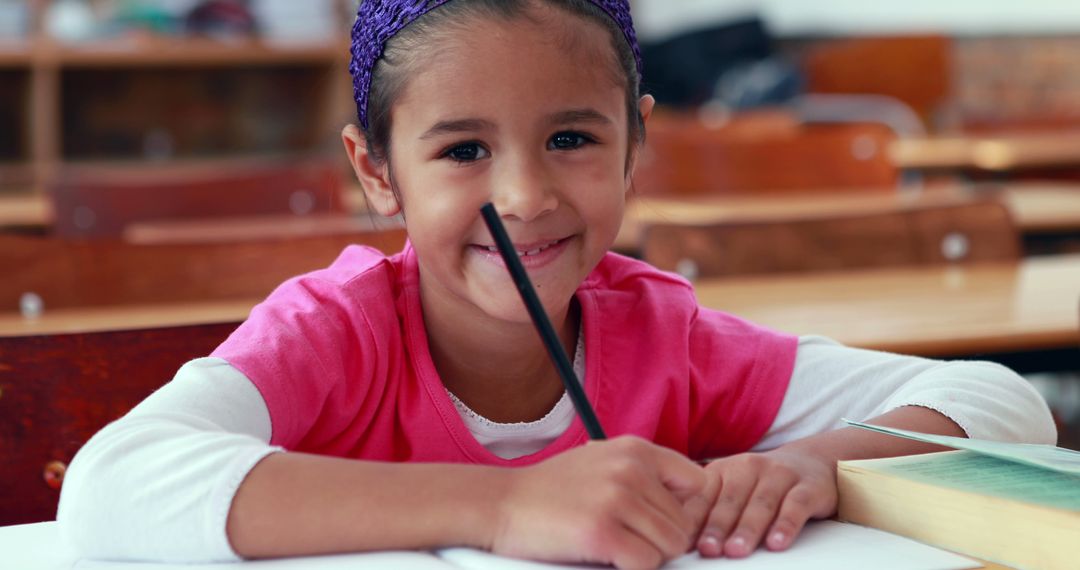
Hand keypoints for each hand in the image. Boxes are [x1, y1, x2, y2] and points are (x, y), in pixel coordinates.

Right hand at [490, 436, 708, 569]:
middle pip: (684, 523)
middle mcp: (630, 469)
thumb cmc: (549, 490)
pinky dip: (630, 568)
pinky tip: (605, 556)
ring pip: (671, 546)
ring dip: (647, 555)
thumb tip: (687, 503)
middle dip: (660, 540)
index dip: (683, 509)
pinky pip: (646, 564)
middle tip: (626, 539)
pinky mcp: (602, 532)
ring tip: (615, 546)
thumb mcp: (600, 462)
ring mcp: (617, 499)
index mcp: (634, 449)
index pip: (696, 483)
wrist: (500, 503)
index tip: (660, 521)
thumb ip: (642, 474)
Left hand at [696, 448, 836, 557]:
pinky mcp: (808, 486)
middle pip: (731, 501)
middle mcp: (749, 467)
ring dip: (748, 529)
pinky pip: (796, 506)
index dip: (693, 519)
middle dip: (717, 527)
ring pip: (761, 504)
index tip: (683, 542)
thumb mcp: (732, 489)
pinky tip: (777, 542)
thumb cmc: (762, 484)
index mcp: (724, 469)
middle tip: (708, 549)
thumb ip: (709, 509)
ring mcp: (779, 474)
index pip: (704, 495)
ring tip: (736, 550)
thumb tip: (681, 539)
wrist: (813, 461)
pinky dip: (786, 525)